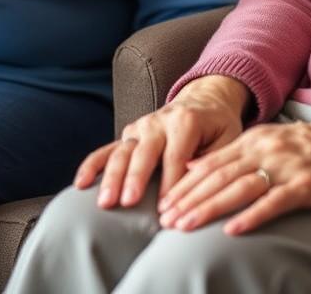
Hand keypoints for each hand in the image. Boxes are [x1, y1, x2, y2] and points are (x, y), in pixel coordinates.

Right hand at [73, 75, 250, 208]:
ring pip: (122, 152)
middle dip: (136, 178)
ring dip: (112, 176)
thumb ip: (213, 158)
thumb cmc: (219, 125)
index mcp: (186, 121)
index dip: (170, 184)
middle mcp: (159, 121)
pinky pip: (107, 149)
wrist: (205, 100)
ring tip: (105, 202)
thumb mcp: (229, 138)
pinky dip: (92, 165)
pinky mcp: (129, 134)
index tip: (166, 210)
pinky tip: (81, 184)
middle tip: (128, 203)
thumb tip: (192, 180)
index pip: (176, 156)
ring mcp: (141, 127)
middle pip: (144, 152)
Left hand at [157, 117, 310, 235]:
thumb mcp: (270, 142)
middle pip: (219, 175)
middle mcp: (265, 149)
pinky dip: (251, 216)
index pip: (211, 162)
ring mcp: (284, 167)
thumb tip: (196, 168)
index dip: (185, 183)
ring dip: (209, 208)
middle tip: (166, 220)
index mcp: (255, 139)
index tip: (164, 202)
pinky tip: (232, 230)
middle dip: (189, 198)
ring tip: (186, 225)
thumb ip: (236, 154)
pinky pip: (273, 202)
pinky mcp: (304, 185)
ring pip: (239, 188)